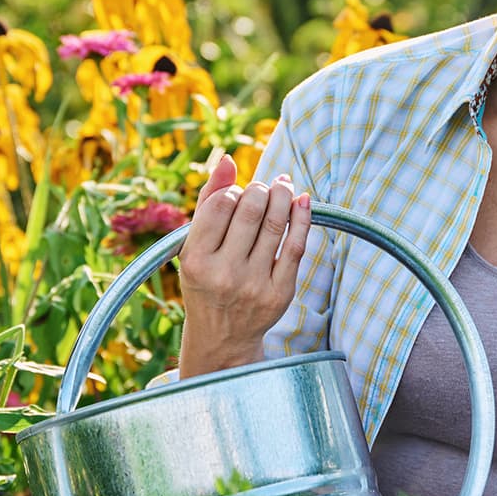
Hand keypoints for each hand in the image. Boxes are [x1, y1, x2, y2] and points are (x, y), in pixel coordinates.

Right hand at [176, 154, 310, 377]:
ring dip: (283, 196)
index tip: (237, 194)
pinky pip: (296, 246)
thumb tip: (228, 159)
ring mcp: (254, 285)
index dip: (234, 189)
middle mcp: (224, 273)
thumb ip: (208, 201)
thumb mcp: (194, 246)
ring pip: (277, 225)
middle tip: (263, 189)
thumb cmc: (205, 279)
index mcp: (195, 260)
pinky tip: (302, 201)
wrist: (221, 336)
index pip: (221, 204)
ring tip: (283, 186)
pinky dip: (302, 218)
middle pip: (252, 210)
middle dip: (261, 190)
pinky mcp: (280, 293)